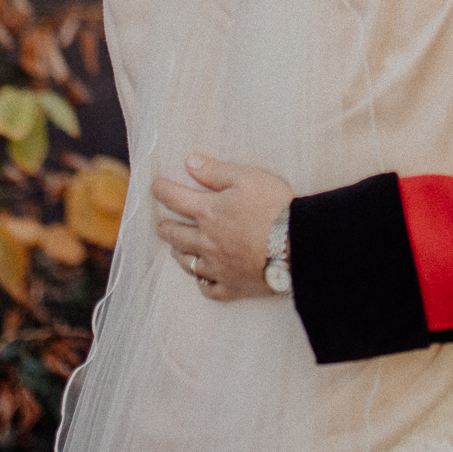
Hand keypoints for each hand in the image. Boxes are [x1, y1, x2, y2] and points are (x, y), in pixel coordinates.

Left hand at [153, 154, 292, 301]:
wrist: (297, 244)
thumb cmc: (274, 206)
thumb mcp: (248, 177)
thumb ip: (216, 171)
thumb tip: (189, 162)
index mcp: (208, 212)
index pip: (175, 199)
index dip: (162, 191)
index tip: (155, 187)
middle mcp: (205, 241)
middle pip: (175, 235)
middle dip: (165, 227)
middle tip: (162, 224)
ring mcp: (216, 267)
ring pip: (187, 262)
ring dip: (179, 253)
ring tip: (177, 248)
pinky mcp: (231, 287)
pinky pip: (208, 288)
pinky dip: (202, 283)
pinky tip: (203, 278)